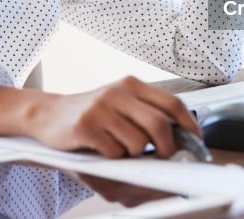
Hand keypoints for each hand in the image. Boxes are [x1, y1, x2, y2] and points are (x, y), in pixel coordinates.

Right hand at [30, 76, 200, 158]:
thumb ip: (146, 115)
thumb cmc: (90, 114)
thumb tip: (180, 141)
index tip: (196, 141)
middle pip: (159, 125)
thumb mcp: (120, 104)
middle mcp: (118, 92)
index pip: (172, 103)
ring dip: (133, 155)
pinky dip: (112, 158)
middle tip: (163, 158)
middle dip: (167, 149)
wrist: (47, 115)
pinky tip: (100, 149)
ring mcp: (100, 108)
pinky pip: (114, 152)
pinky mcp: (85, 126)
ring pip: (138, 143)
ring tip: (118, 148)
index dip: (189, 125)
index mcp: (131, 85)